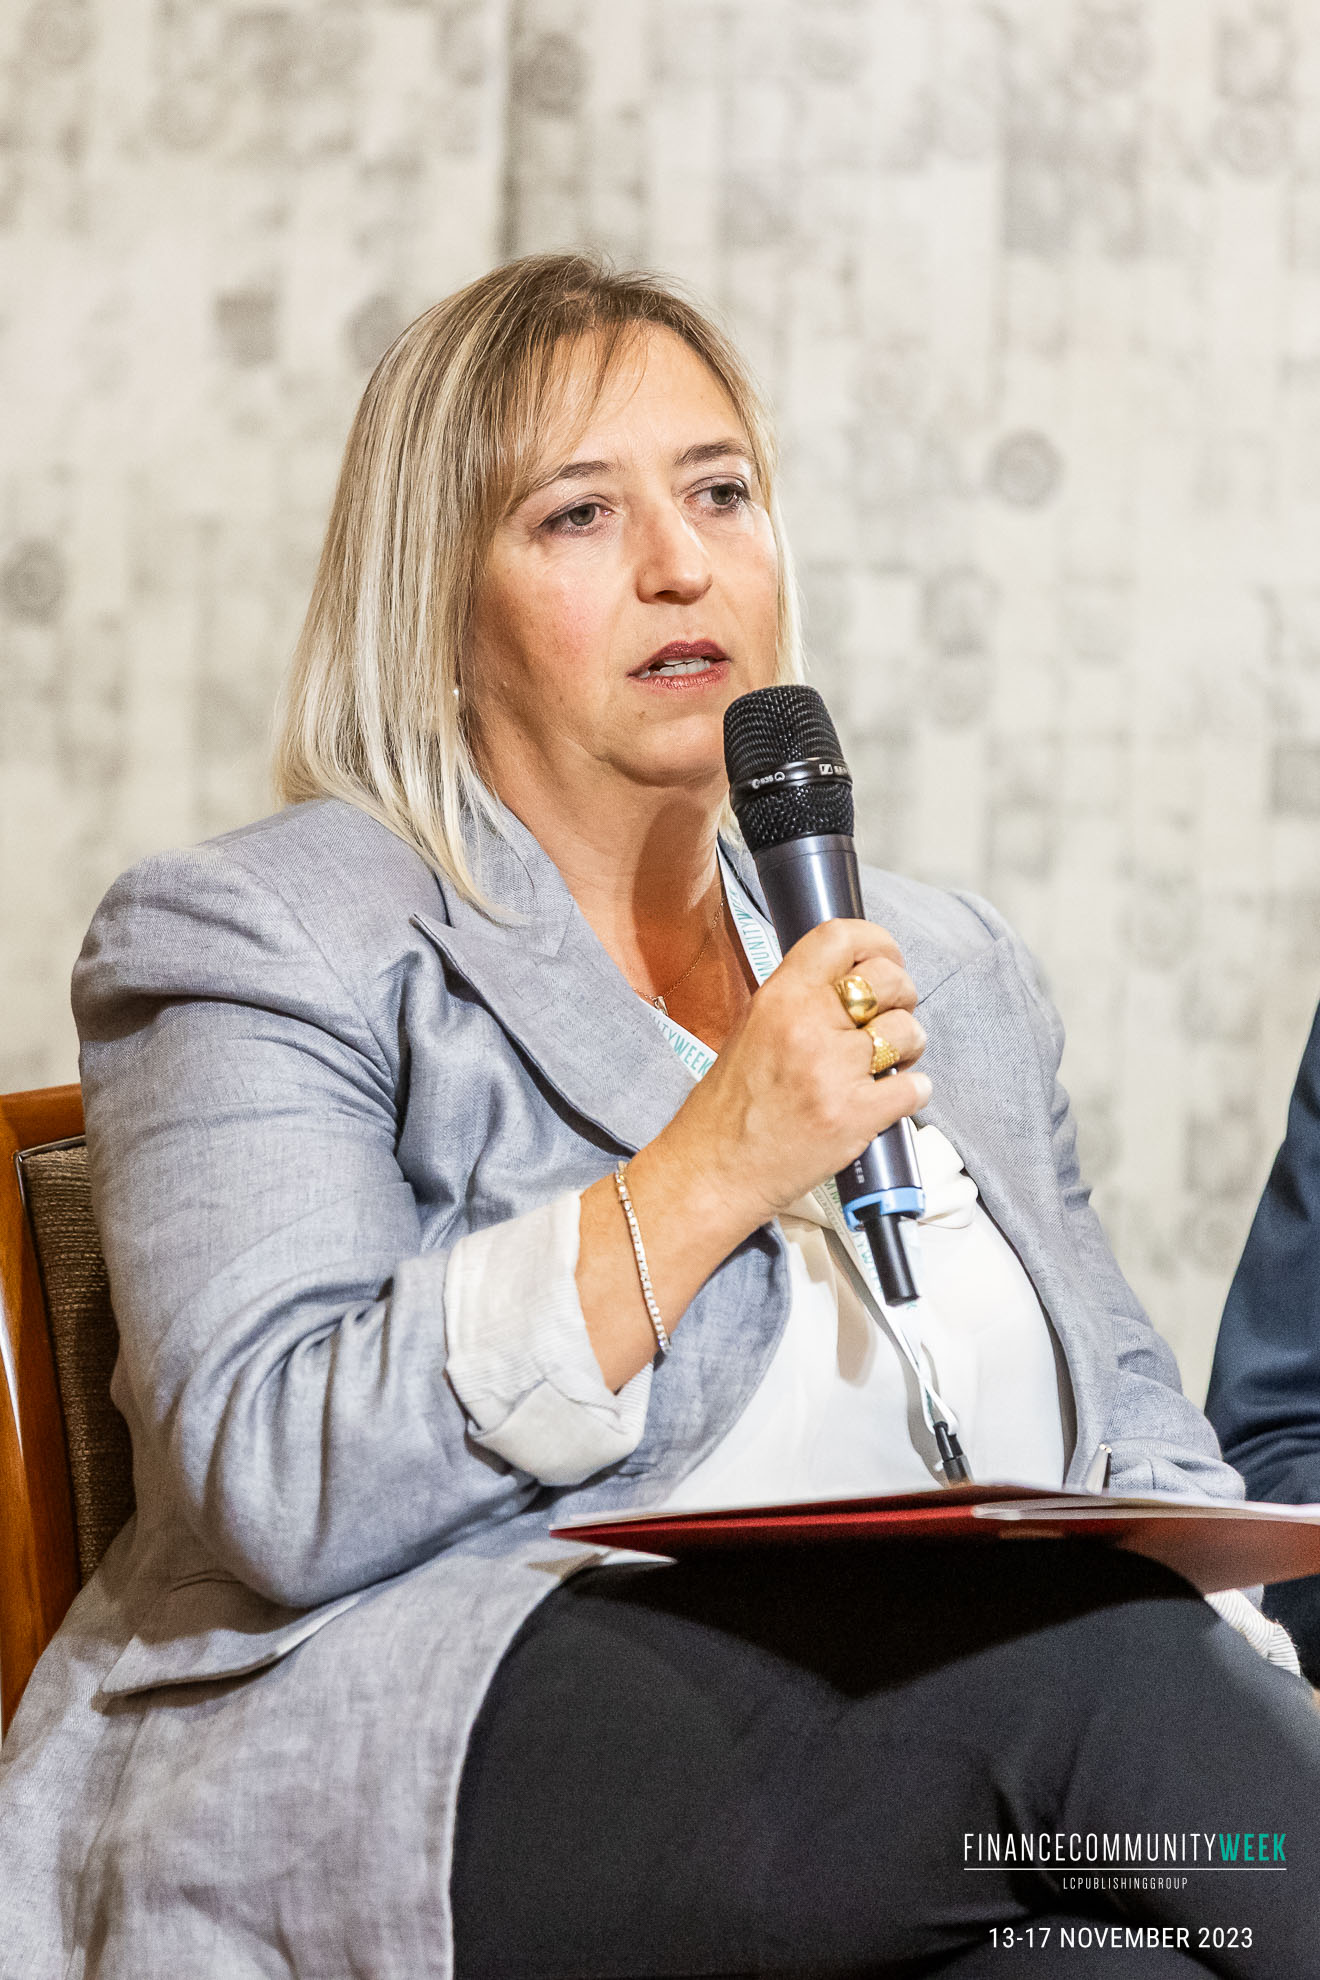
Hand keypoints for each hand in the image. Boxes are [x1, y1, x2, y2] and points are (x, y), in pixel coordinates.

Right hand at [651, 918, 928, 1234]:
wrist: (715, 1170)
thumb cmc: (731, 1107)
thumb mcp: (752, 1029)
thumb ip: (800, 1000)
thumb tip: (852, 981)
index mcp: (778, 998)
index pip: (840, 936)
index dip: (877, 942)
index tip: (886, 958)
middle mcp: (806, 1026)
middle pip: (888, 980)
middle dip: (903, 996)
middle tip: (891, 1016)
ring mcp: (832, 1072)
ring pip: (908, 1032)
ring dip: (908, 1047)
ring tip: (886, 1063)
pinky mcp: (855, 1116)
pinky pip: (914, 1087)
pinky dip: (912, 1092)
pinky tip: (889, 1097)